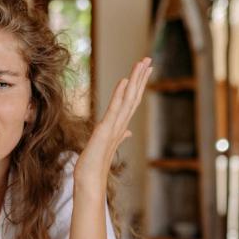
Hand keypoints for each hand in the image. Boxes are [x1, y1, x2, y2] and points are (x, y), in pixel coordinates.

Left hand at [75, 57, 152, 191]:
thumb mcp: (107, 145)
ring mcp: (115, 127)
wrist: (90, 179)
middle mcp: (121, 124)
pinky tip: (125, 81)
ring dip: (135, 80)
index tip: (145, 70)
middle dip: (141, 77)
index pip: (132, 101)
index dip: (139, 85)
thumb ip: (119, 136)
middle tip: (148, 59)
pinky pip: (115, 108)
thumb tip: (128, 132)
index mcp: (120, 126)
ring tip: (141, 63)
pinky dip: (120, 94)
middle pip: (134, 96)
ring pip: (129, 99)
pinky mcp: (106, 130)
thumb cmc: (95, 164)